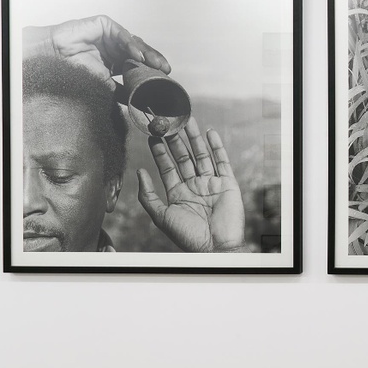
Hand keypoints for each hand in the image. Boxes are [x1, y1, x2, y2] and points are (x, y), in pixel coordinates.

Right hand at [24, 14, 170, 82]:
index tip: (165, 79)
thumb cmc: (74, 69)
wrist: (54, 58)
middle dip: (154, 61)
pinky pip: (122, 34)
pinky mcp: (105, 25)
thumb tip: (138, 102)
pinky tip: (137, 56)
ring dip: (147, 54)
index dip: (152, 70)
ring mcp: (111, 35)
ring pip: (135, 43)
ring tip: (156, 64)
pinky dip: (131, 45)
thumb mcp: (104, 83)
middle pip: (141, 52)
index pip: (140, 64)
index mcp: (118, 60)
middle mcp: (116, 47)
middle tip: (165, 70)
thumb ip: (121, 90)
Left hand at [137, 117, 246, 252]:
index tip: (153, 135)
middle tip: (169, 122)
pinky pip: (222, 161)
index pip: (167, 167)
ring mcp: (211, 183)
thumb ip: (148, 195)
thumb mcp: (161, 216)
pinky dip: (216, 146)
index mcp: (178, 193)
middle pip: (184, 157)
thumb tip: (140, 172)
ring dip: (194, 138)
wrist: (215, 246)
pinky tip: (210, 133)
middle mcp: (194, 186)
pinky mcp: (227, 183)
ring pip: (201, 155)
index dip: (160, 151)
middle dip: (176, 140)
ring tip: (187, 121)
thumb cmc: (187, 235)